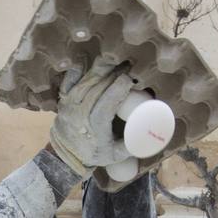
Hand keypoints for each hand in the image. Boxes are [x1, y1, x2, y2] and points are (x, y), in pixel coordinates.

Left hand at [49, 57, 135, 175]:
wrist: (65, 158)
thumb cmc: (94, 154)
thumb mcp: (117, 154)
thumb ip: (134, 143)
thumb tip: (154, 131)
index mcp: (94, 127)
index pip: (107, 103)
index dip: (119, 88)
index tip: (131, 79)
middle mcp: (79, 113)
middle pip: (97, 88)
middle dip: (114, 74)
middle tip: (128, 64)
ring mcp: (69, 105)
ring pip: (85, 82)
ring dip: (100, 69)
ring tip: (115, 59)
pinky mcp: (63, 100)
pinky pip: (68, 81)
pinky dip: (77, 70)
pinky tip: (86, 59)